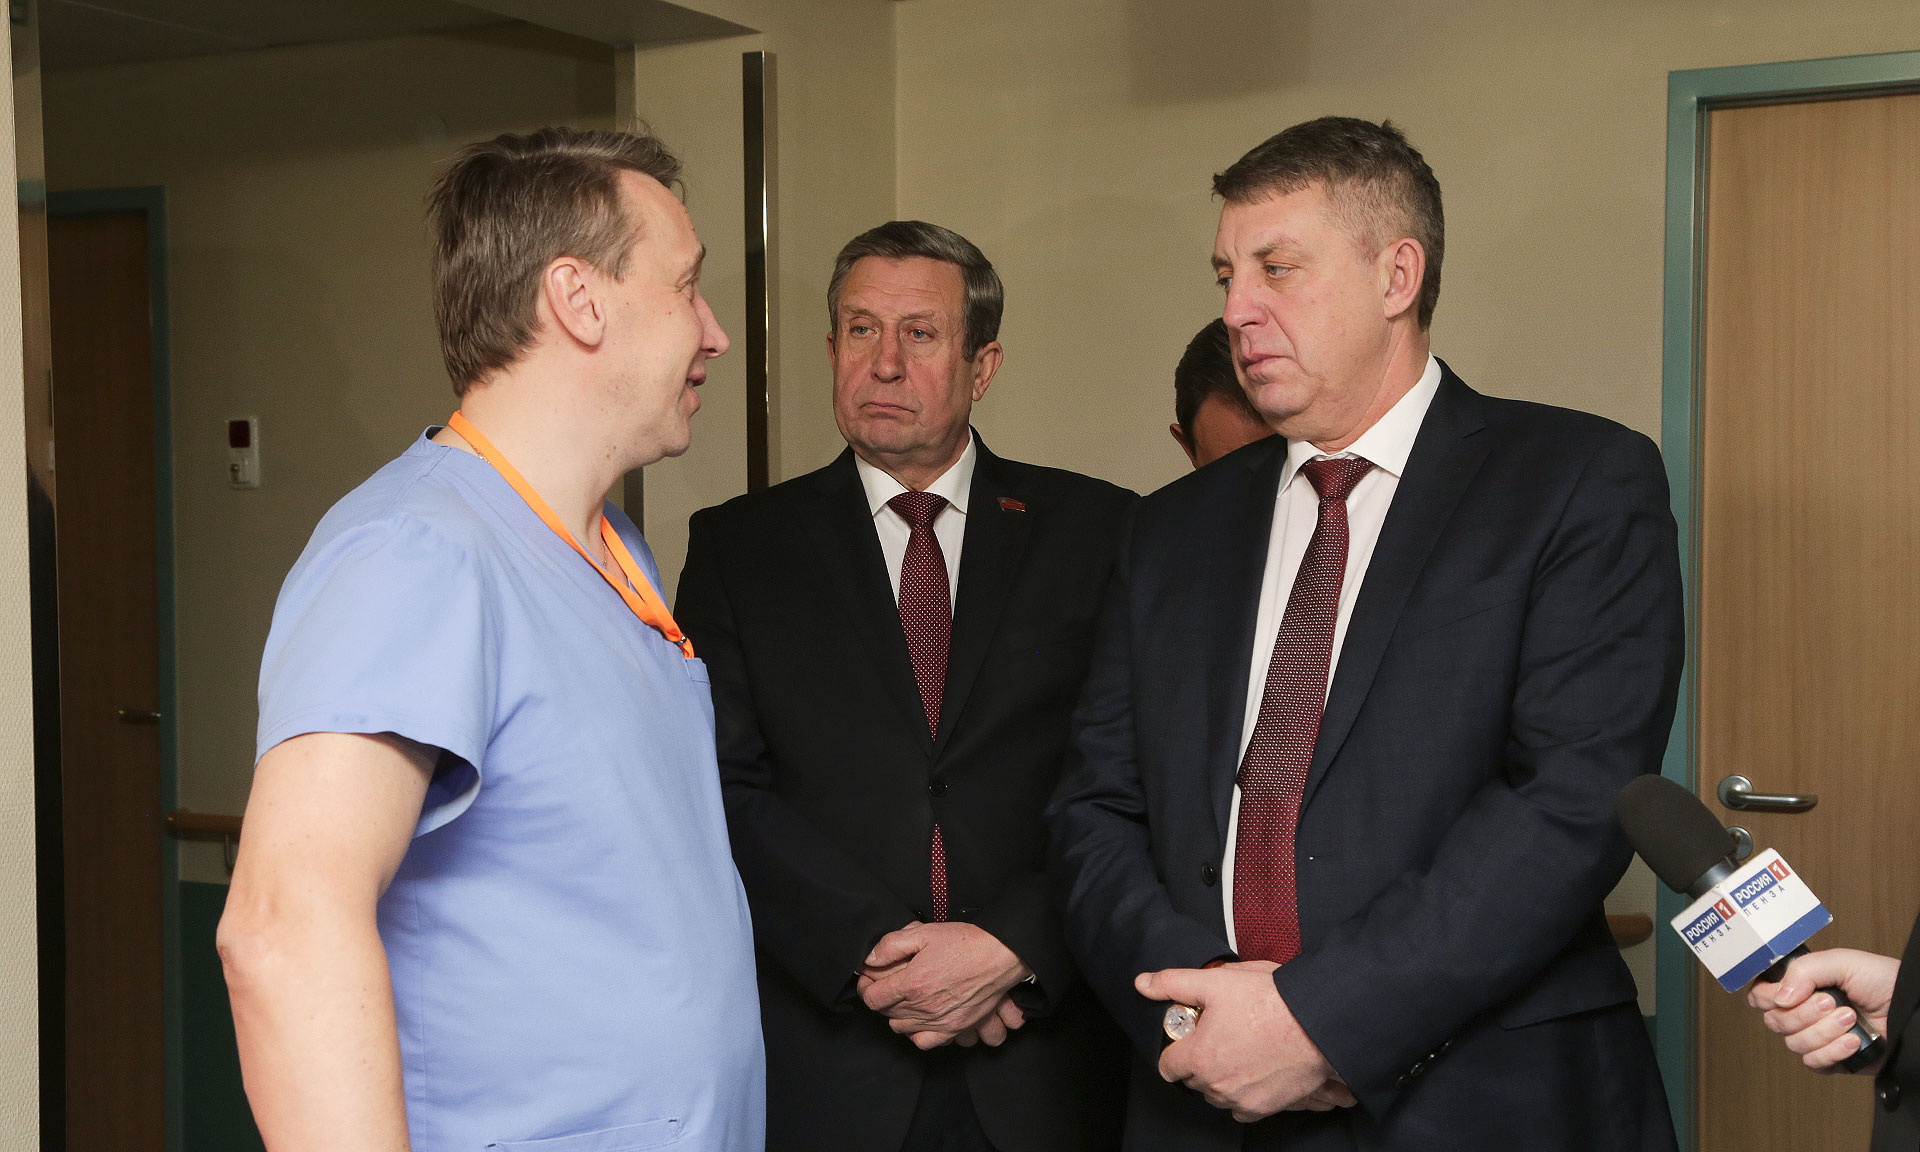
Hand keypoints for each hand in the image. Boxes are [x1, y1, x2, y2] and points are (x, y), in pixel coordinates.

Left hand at [858, 922, 1030, 1048]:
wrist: (1001, 955)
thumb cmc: (965, 942)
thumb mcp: (924, 933)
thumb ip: (891, 946)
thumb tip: (869, 960)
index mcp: (912, 983)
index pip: (873, 998)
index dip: (866, 988)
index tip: (868, 980)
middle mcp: (924, 1007)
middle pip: (886, 1013)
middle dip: (881, 998)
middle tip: (886, 984)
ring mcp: (940, 1021)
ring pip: (902, 1028)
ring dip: (897, 1015)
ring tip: (903, 1000)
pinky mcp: (955, 1028)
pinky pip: (924, 1042)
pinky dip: (917, 1033)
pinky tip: (920, 1018)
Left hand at [1137, 960, 1344, 1121]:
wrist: (1318, 1023)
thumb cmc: (1272, 1003)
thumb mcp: (1216, 981)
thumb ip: (1174, 983)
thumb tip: (1144, 983)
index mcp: (1199, 1056)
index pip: (1168, 1066)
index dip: (1176, 1048)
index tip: (1190, 1037)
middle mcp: (1216, 1083)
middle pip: (1193, 1078)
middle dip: (1200, 1059)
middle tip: (1221, 1035)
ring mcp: (1240, 1099)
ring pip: (1216, 1093)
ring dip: (1221, 1077)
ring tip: (1241, 1048)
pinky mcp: (1263, 1107)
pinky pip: (1241, 1108)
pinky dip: (1243, 1093)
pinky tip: (1254, 1068)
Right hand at [1748, 948, 1899, 1072]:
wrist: (1912, 1008)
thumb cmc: (1883, 981)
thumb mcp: (1841, 962)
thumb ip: (1804, 970)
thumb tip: (1780, 996)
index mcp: (1799, 986)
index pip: (1761, 995)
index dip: (1768, 997)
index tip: (1788, 994)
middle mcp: (1803, 1012)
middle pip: (1775, 1021)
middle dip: (1804, 1013)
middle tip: (1831, 1002)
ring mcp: (1816, 1037)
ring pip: (1794, 1043)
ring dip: (1824, 1031)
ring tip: (1850, 1018)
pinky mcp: (1831, 1060)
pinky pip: (1814, 1063)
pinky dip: (1833, 1052)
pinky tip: (1852, 1041)